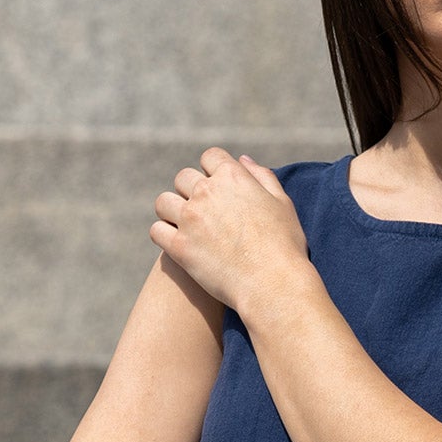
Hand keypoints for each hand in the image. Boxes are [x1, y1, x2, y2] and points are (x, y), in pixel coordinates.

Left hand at [151, 147, 310, 317]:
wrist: (274, 285)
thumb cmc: (284, 246)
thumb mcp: (282, 204)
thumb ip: (262, 177)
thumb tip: (242, 160)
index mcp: (233, 177)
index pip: (210, 157)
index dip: (212, 170)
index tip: (216, 187)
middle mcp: (207, 192)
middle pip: (183, 178)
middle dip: (190, 190)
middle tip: (201, 212)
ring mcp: (190, 219)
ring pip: (163, 202)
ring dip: (171, 211)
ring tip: (183, 226)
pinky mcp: (179, 247)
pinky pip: (157, 231)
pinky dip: (163, 235)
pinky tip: (175, 243)